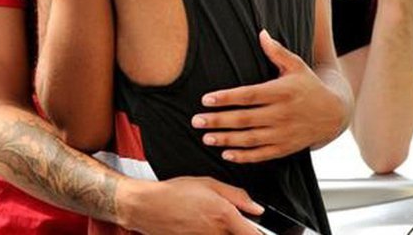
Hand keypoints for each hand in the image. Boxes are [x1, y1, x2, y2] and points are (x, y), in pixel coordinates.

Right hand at [120, 176, 262, 234]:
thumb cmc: (174, 193)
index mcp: (224, 216)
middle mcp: (216, 233)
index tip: (265, 229)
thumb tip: (255, 207)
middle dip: (240, 230)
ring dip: (224, 232)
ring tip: (210, 220)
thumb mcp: (208, 183)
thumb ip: (237, 195)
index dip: (260, 232)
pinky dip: (210, 233)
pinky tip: (200, 225)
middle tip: (231, 221)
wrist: (147, 207)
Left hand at [192, 31, 345, 162]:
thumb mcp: (297, 66)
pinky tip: (226, 154)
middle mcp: (282, 114)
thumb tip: (261, 32)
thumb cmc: (309, 85)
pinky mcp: (286, 148)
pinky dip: (244, 157)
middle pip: (245, 119)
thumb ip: (277, 52)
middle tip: (196, 120)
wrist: (334, 113)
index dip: (227, 98)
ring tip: (206, 138)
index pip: (249, 96)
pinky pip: (263, 155)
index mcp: (282, 92)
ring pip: (251, 139)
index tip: (206, 99)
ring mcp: (284, 133)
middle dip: (219, 121)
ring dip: (227, 139)